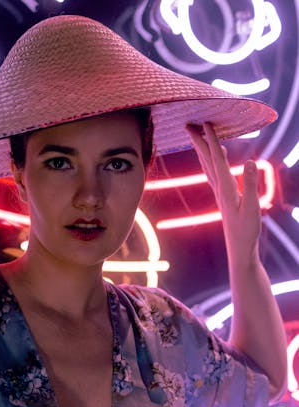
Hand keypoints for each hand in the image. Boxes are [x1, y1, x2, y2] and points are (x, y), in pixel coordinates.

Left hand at [186, 122, 260, 266]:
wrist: (240, 249)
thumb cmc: (246, 231)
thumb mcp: (252, 208)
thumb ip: (251, 184)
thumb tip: (251, 161)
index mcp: (226, 188)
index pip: (217, 159)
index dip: (211, 141)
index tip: (204, 124)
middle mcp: (220, 188)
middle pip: (207, 160)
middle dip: (198, 141)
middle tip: (188, 124)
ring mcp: (221, 192)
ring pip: (209, 165)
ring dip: (203, 149)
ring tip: (199, 135)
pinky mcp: (225, 196)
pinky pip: (217, 173)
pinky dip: (215, 160)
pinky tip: (220, 155)